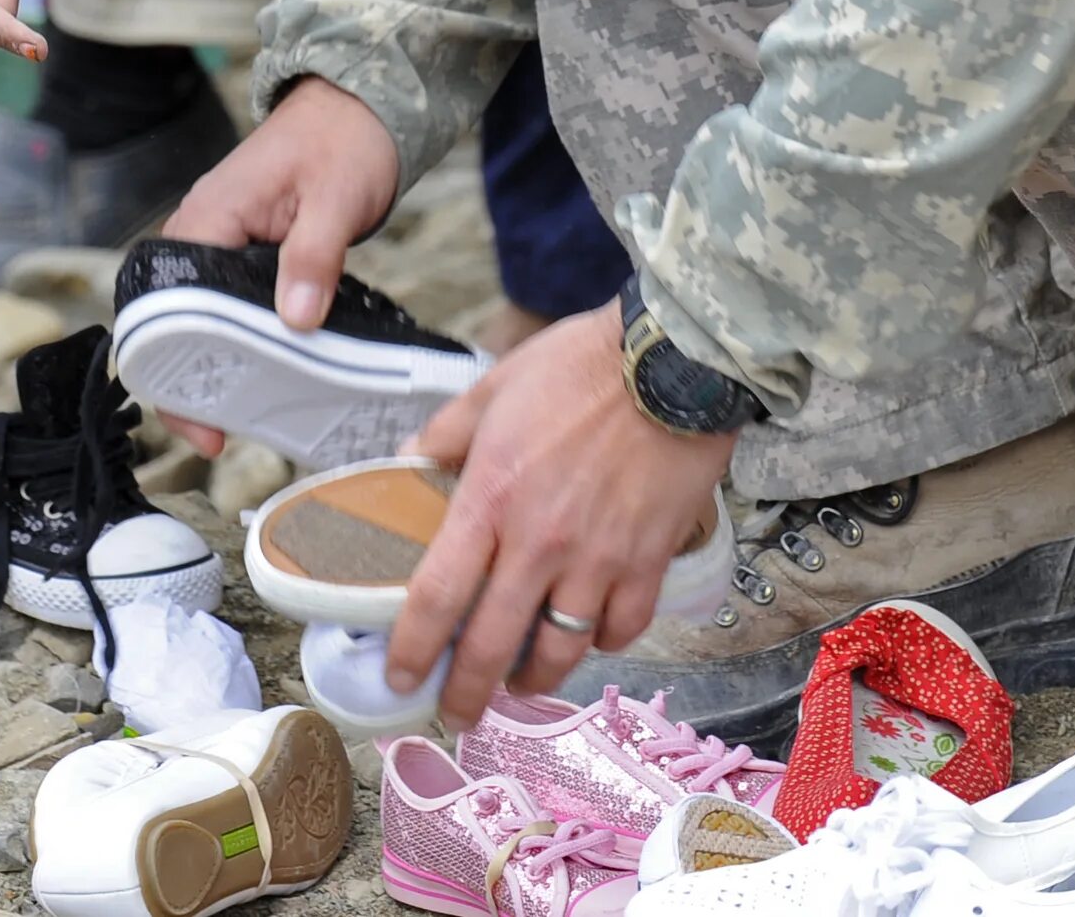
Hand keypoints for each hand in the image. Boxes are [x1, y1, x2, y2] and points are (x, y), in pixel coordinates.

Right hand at [159, 77, 402, 452]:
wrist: (359, 106)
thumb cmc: (344, 139)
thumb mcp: (336, 199)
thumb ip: (313, 256)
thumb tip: (295, 319)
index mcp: (209, 215)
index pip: (166, 304)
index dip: (173, 367)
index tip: (202, 419)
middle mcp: (202, 230)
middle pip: (171, 320)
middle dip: (187, 380)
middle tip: (220, 434)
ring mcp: (221, 241)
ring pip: (199, 317)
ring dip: (215, 365)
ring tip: (243, 417)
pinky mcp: (245, 250)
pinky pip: (227, 305)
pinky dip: (240, 340)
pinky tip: (265, 375)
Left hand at [394, 305, 735, 728]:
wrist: (674, 360)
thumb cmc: (582, 365)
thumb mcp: (495, 386)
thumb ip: (447, 433)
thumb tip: (411, 463)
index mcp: (491, 497)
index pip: (437, 595)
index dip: (413, 648)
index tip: (401, 676)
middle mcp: (540, 542)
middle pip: (492, 646)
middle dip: (467, 694)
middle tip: (456, 713)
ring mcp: (599, 558)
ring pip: (560, 652)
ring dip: (533, 678)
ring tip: (520, 682)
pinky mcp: (649, 561)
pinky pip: (621, 628)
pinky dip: (601, 641)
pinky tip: (587, 633)